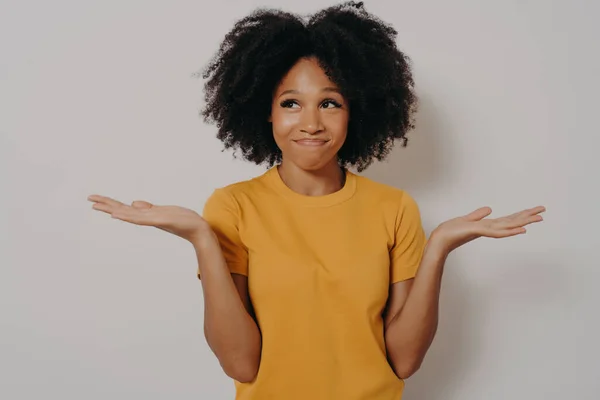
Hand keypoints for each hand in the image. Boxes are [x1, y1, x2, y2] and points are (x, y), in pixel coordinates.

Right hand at [87, 194, 211, 242]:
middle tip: (89, 200)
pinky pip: (144, 218)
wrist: (197, 229)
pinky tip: (122, 214)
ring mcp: (153, 220)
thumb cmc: (181, 220)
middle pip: (122, 210)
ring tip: (99, 206)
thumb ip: (147, 208)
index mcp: (146, 215)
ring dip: (114, 210)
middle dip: (106, 205)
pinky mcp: (162, 221)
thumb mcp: (162, 211)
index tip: (94, 199)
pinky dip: (132, 216)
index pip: (124, 208)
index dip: (109, 203)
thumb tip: (133, 202)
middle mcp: (147, 218)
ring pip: (130, 215)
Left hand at [429, 205, 545, 254]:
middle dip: (528, 216)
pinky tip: (521, 229)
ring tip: (538, 218)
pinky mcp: (478, 231)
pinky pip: (497, 232)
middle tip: (544, 211)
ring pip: (509, 226)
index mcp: (487, 225)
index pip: (507, 219)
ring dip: (524, 222)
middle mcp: (489, 228)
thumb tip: (490, 209)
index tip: (534, 211)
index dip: (521, 215)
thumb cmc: (451, 231)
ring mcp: (485, 231)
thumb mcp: (466, 219)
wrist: (439, 240)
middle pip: (512, 221)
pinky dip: (510, 231)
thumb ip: (478, 215)